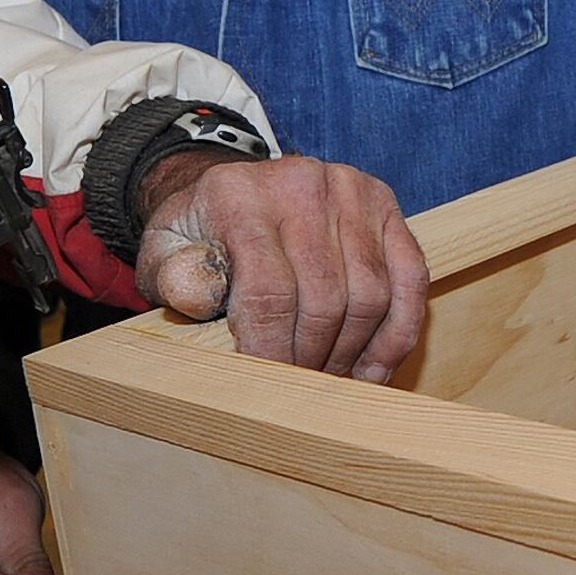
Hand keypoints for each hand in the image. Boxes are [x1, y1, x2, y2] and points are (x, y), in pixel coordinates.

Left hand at [132, 153, 430, 380]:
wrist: (234, 191)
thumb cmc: (201, 235)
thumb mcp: (164, 252)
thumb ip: (173, 275)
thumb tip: (198, 292)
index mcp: (239, 196)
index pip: (268, 291)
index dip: (272, 351)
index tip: (269, 389)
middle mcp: (301, 182)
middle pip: (325, 298)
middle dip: (312, 359)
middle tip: (300, 392)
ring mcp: (350, 190)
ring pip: (371, 294)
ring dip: (352, 352)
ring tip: (330, 381)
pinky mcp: (385, 204)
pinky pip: (410, 279)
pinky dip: (397, 333)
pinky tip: (374, 368)